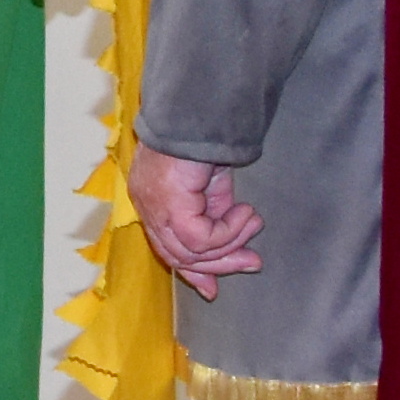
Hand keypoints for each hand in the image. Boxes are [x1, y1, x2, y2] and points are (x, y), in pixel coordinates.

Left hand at [126, 144, 264, 301]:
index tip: (215, 287)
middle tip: (253, 263)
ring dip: (230, 244)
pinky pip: (202, 238)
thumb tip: (232, 246)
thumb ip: (214, 216)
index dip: (194, 270)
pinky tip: (245, 213)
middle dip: (218, 265)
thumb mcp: (211, 186)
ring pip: (191, 251)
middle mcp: (146, 207)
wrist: (198, 112)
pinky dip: (229, 231)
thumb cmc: (204, 139)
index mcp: (151, 201)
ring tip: (253, 225)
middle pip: (178, 256)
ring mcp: (154, 207)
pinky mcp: (169, 206)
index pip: (167, 248)